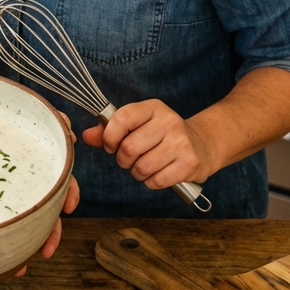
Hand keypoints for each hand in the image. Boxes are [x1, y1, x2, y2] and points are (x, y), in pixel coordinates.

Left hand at [15, 111, 79, 274]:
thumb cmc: (1, 107)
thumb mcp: (29, 109)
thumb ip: (51, 120)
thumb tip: (68, 131)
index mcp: (37, 160)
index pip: (60, 178)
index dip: (68, 194)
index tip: (69, 208)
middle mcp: (25, 177)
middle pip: (44, 207)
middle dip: (48, 232)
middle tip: (47, 250)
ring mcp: (6, 188)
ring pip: (24, 220)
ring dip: (24, 244)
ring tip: (19, 266)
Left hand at [81, 100, 211, 189]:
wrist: (203, 144)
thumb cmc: (163, 135)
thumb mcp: (139, 125)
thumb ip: (110, 130)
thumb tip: (85, 136)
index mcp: (153, 108)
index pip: (122, 118)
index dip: (109, 136)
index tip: (111, 145)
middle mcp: (169, 121)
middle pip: (128, 148)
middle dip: (123, 160)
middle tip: (130, 159)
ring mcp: (181, 142)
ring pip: (141, 167)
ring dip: (137, 173)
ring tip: (146, 165)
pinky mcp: (189, 163)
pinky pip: (156, 181)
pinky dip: (151, 182)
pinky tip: (159, 173)